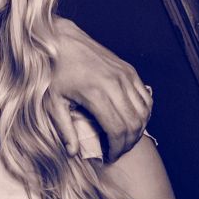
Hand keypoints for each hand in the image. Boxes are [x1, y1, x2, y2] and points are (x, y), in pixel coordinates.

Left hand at [49, 18, 151, 160]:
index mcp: (96, 93)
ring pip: (144, 112)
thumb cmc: (54, 72)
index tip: (109, 157)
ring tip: (124, 140)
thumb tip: (73, 153)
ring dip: (138, 130)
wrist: (61, 41)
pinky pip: (146, 97)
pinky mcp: (129, 71)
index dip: (116, 148)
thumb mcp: (53, 102)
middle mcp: (115, 84)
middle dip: (127, 143)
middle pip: (134, 123)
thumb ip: (65, 129)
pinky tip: (132, 122)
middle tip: (117, 152)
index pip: (117, 129)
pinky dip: (143, 114)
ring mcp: (125, 76)